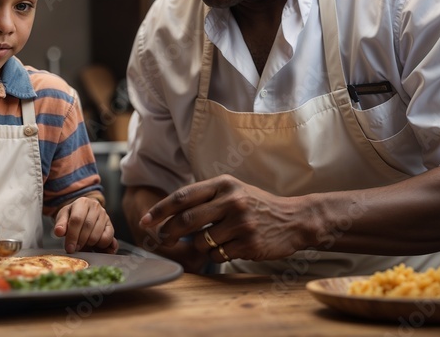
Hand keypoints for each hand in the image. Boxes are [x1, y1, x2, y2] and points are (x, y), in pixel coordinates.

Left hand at [53, 197, 117, 253]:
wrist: (84, 213)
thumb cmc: (72, 215)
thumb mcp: (63, 216)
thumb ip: (60, 224)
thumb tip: (59, 232)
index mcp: (82, 202)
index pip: (77, 219)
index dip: (72, 235)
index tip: (69, 248)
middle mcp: (95, 207)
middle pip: (87, 227)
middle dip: (80, 241)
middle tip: (75, 248)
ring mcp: (105, 215)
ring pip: (97, 235)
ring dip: (88, 244)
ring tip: (83, 244)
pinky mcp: (110, 225)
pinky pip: (107, 239)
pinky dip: (100, 245)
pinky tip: (93, 244)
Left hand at [139, 174, 304, 263]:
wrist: (294, 220)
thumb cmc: (256, 205)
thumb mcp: (232, 190)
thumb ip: (204, 197)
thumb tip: (167, 213)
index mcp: (223, 184)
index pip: (182, 197)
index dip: (159, 210)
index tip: (144, 221)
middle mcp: (231, 200)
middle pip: (186, 220)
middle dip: (168, 232)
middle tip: (162, 239)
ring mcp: (240, 223)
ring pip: (200, 241)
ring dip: (198, 246)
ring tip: (213, 240)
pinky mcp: (248, 243)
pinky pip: (216, 255)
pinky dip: (215, 255)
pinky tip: (229, 247)